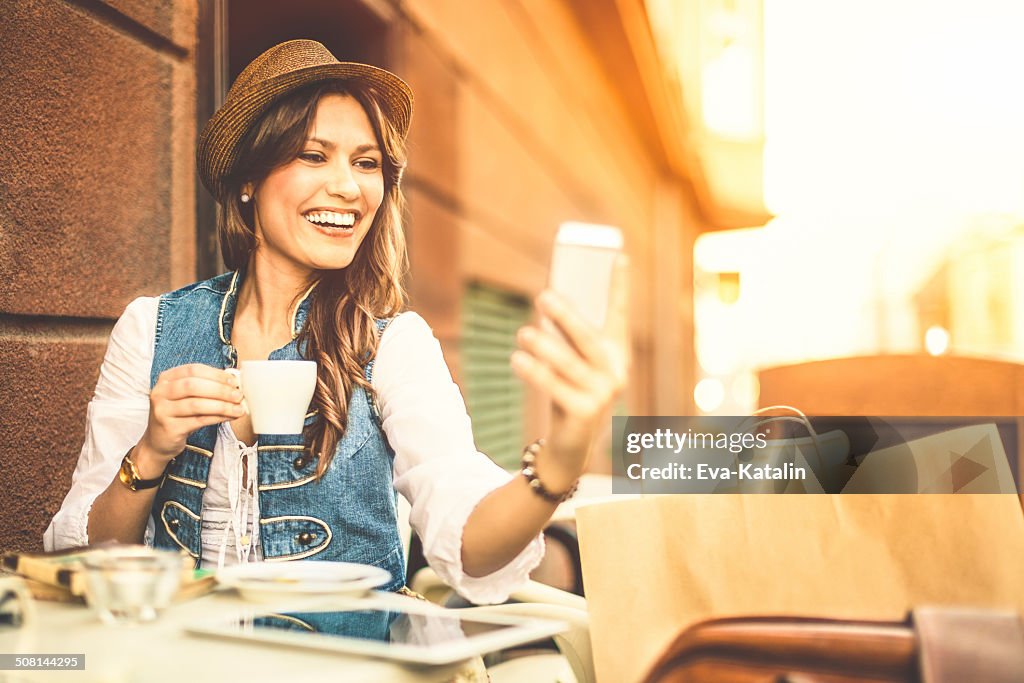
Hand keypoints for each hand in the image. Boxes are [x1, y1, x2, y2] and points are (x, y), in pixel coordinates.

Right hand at [139, 364, 244, 463]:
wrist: (159, 441)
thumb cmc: (178, 415)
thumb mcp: (186, 397)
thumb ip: (205, 387)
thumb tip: (234, 383)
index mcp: (166, 379)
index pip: (193, 370)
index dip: (216, 374)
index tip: (234, 381)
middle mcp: (161, 392)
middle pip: (193, 386)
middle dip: (220, 390)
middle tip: (238, 395)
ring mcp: (162, 410)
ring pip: (197, 404)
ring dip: (222, 406)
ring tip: (239, 409)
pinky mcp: (169, 428)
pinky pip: (198, 420)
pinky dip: (217, 418)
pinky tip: (229, 417)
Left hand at [511, 256, 629, 488]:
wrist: (571, 447)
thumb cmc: (569, 393)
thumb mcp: (570, 363)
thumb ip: (565, 337)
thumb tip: (545, 299)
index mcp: (617, 354)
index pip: (620, 315)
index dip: (620, 286)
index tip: (619, 255)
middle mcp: (615, 372)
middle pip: (588, 338)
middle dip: (566, 315)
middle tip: (543, 296)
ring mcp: (603, 395)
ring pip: (568, 364)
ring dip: (544, 347)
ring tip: (523, 334)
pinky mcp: (585, 413)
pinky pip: (555, 387)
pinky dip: (535, 373)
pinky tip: (517, 360)